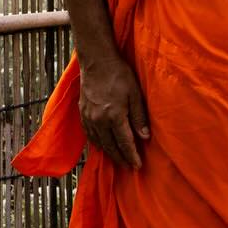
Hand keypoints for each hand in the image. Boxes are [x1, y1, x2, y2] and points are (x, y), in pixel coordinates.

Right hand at [78, 51, 150, 168]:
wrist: (97, 60)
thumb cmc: (119, 74)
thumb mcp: (135, 94)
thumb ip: (139, 117)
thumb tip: (145, 137)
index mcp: (114, 116)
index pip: (124, 143)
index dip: (131, 156)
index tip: (137, 166)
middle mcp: (99, 120)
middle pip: (111, 146)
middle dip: (120, 158)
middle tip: (129, 167)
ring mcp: (89, 117)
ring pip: (98, 143)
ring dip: (109, 153)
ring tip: (117, 159)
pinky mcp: (82, 112)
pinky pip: (89, 134)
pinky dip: (97, 143)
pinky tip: (102, 145)